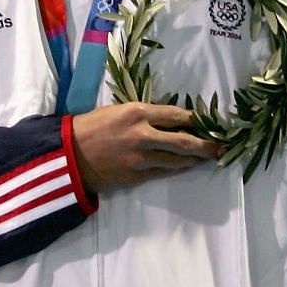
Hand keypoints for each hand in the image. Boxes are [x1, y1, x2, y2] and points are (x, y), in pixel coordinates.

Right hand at [72, 103, 219, 194]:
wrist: (68, 155)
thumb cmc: (91, 127)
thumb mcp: (118, 111)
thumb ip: (144, 115)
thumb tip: (169, 119)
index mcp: (137, 112)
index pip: (176, 115)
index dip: (195, 120)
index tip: (207, 121)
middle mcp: (142, 134)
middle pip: (183, 140)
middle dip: (204, 144)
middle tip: (219, 147)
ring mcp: (140, 158)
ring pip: (176, 160)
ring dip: (194, 159)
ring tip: (207, 158)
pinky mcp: (136, 176)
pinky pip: (163, 172)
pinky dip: (177, 169)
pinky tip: (186, 166)